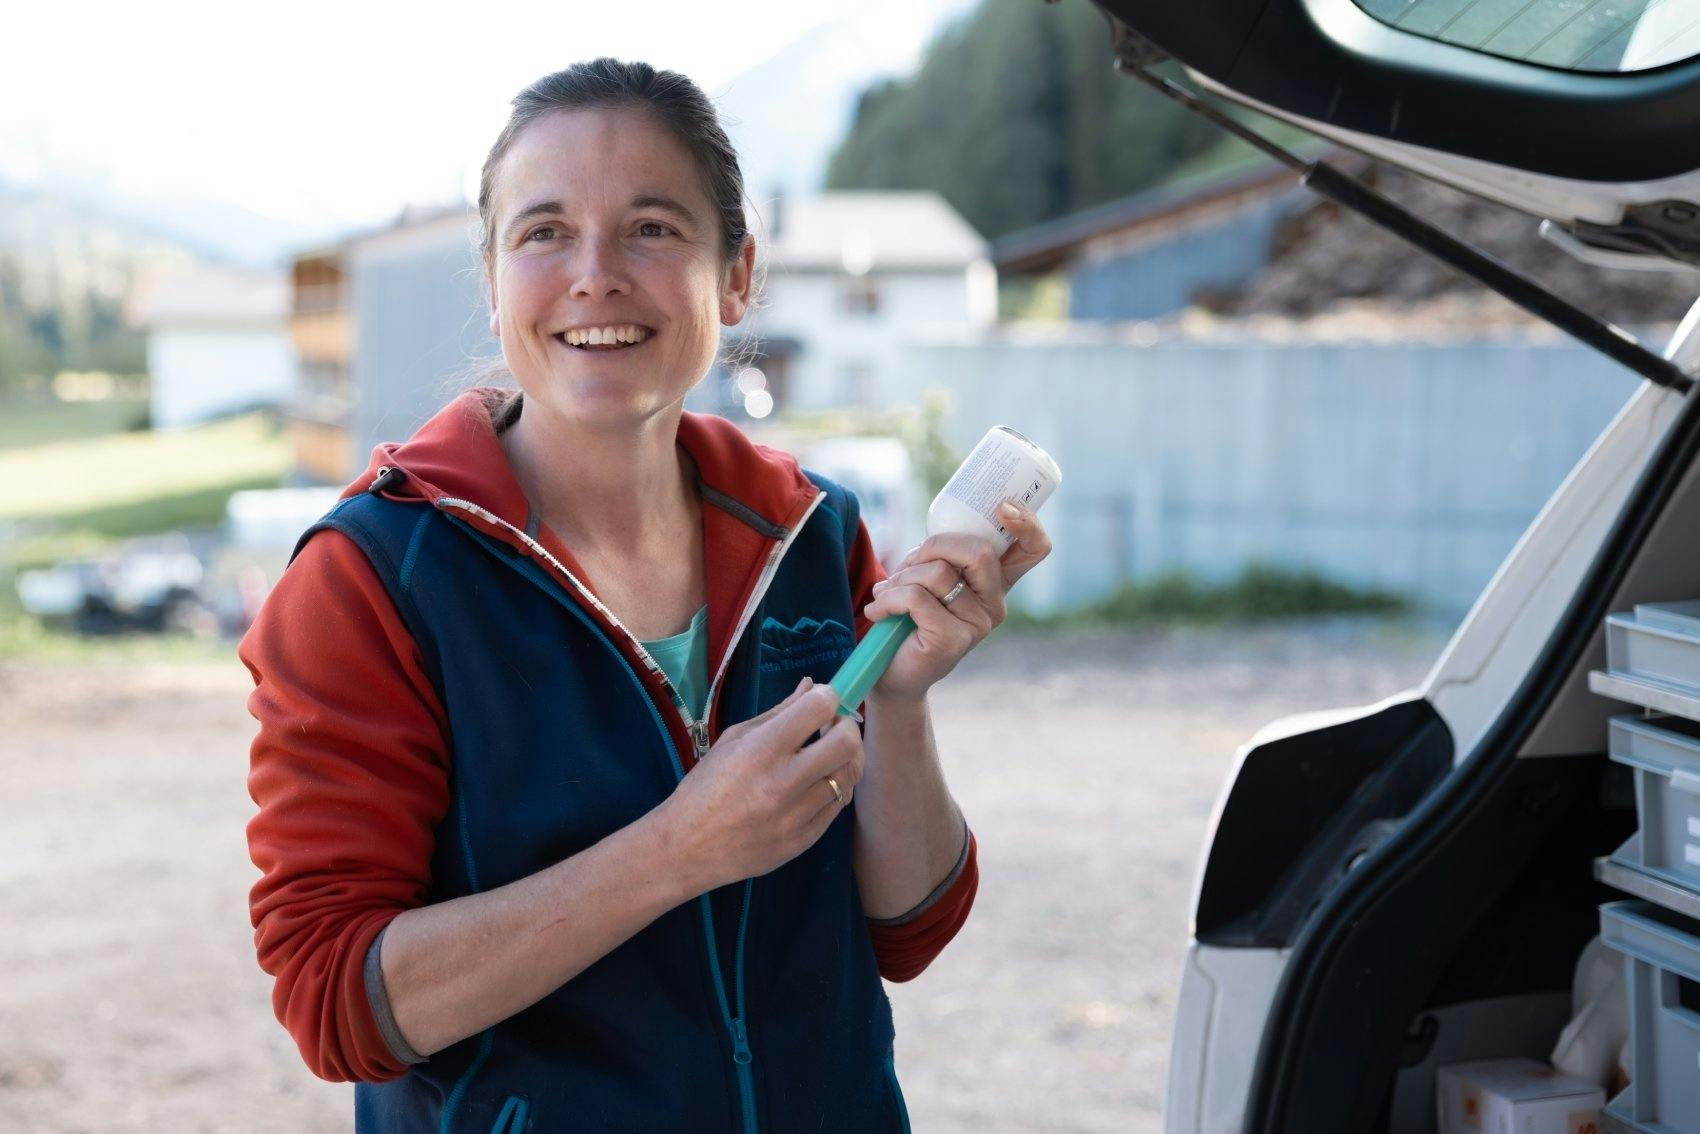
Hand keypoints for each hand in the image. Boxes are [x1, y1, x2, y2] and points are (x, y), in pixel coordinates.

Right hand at [658, 678, 865, 894]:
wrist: (688, 847)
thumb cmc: (705, 788)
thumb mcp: (733, 740)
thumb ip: (778, 713)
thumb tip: (811, 685)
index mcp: (761, 751)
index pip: (817, 709)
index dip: (828, 696)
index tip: (824, 699)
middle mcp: (783, 783)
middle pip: (846, 743)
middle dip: (847, 727)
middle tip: (835, 727)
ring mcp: (796, 816)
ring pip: (848, 776)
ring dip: (845, 758)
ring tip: (829, 755)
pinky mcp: (803, 840)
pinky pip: (837, 806)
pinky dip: (835, 788)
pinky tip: (820, 782)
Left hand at [860, 500, 1052, 701]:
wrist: (894, 674)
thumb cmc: (910, 620)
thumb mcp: (930, 581)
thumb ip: (942, 558)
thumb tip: (930, 541)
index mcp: (995, 584)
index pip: (1033, 550)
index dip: (1028, 523)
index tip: (1003, 507)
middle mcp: (995, 605)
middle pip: (978, 552)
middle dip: (934, 545)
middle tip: (908, 563)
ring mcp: (977, 626)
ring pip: (939, 573)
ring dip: (902, 577)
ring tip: (886, 592)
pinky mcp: (951, 641)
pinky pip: (917, 598)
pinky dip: (889, 598)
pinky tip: (878, 611)